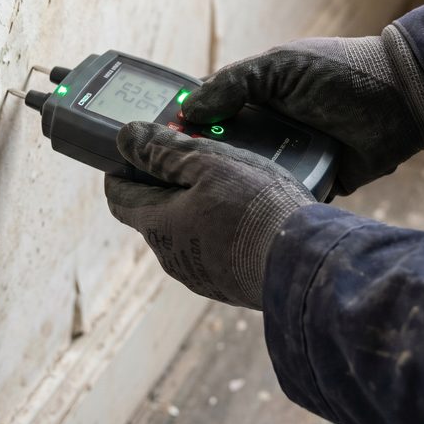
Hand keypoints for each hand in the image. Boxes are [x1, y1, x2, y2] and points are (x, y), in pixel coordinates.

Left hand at [104, 121, 314, 308]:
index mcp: (158, 224)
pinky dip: (220, 232)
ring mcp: (201, 276)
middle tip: (193, 158)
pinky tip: (246, 217)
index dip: (122, 171)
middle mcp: (171, 256)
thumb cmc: (255, 208)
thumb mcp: (209, 163)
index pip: (119, 196)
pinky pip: (214, 252)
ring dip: (196, 209)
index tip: (133, 153)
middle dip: (166, 186)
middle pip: (154, 214)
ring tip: (227, 184)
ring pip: (185, 234)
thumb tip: (127, 138)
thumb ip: (164, 150)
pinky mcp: (228, 286)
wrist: (304, 262)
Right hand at [182, 24, 423, 194]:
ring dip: (228, 189)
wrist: (403, 100)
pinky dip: (264, 205)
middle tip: (166, 185)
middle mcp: (266, 130)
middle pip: (218, 153)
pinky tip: (239, 217)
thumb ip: (235, 83)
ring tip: (197, 207)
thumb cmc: (342, 72)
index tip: (149, 145)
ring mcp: (287, 160)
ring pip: (245, 180)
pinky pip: (279, 198)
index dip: (178, 128)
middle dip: (196, 166)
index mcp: (255, 98)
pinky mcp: (310, 185)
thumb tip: (186, 111)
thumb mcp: (282, 67)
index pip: (204, 115)